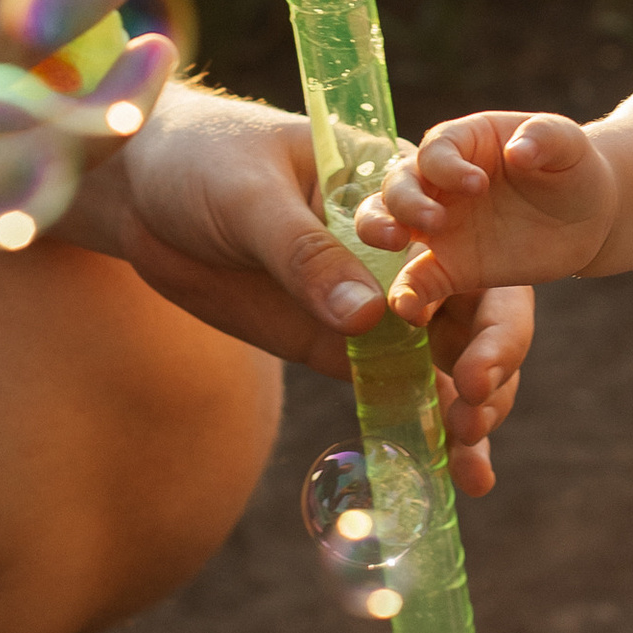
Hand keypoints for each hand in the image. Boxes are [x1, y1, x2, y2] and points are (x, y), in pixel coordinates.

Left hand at [104, 85, 532, 491]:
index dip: (492, 308)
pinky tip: (441, 472)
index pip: (473, 247)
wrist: (140, 193)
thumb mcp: (249, 195)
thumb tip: (368, 318)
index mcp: (404, 189)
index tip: (479, 363)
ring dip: (463, 413)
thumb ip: (304, 252)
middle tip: (475, 421)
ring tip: (472, 471)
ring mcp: (373, 299)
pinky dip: (415, 427)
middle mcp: (405, 247)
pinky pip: (387, 388)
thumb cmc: (202, 161)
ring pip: (438, 360)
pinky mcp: (335, 343)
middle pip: (473, 313)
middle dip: (487, 371)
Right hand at [358, 111, 617, 324]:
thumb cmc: (570, 167)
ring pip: (388, 223)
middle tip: (433, 221)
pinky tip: (404, 306)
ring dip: (380, 230)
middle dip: (405, 201)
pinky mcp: (449, 267)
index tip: (479, 185)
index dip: (449, 166)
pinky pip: (418, 279)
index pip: (437, 148)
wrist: (587, 217)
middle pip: (399, 184)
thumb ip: (544, 137)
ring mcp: (439, 226)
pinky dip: (405, 292)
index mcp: (464, 142)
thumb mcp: (567, 143)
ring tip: (395, 243)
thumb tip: (518, 150)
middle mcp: (439, 182)